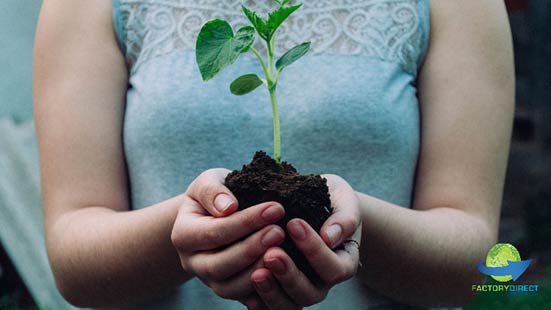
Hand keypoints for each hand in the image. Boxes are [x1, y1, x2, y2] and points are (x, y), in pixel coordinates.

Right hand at [171, 168, 286, 300]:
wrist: (214, 215)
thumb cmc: (215, 195)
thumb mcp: (209, 182)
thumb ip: (213, 191)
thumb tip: (228, 206)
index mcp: (183, 234)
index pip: (213, 232)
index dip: (245, 222)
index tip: (275, 208)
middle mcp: (192, 262)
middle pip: (218, 266)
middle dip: (251, 249)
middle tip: (279, 232)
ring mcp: (209, 280)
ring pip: (230, 288)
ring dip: (258, 271)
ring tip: (283, 252)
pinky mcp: (228, 290)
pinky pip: (244, 298)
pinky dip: (263, 290)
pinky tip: (282, 273)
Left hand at [248, 174, 361, 308]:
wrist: (315, 205)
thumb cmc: (332, 200)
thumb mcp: (344, 201)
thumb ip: (344, 218)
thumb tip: (330, 237)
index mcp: (343, 262)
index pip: (333, 268)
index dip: (314, 250)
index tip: (294, 223)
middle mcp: (322, 282)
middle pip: (309, 293)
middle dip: (289, 275)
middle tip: (271, 253)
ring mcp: (300, 289)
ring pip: (289, 305)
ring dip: (272, 292)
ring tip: (257, 273)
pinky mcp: (279, 290)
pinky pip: (270, 308)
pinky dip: (260, 303)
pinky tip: (247, 294)